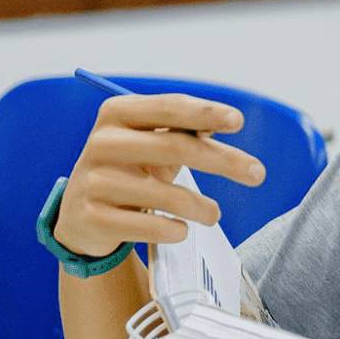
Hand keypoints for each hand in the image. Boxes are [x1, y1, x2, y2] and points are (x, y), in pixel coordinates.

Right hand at [52, 93, 264, 258]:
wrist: (82, 215)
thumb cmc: (129, 170)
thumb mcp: (150, 144)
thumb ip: (184, 131)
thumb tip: (224, 121)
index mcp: (117, 114)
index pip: (169, 108)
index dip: (206, 112)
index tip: (238, 121)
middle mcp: (102, 142)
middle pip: (176, 147)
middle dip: (223, 160)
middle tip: (257, 173)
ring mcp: (94, 180)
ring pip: (165, 193)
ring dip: (200, 207)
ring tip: (214, 215)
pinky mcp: (93, 217)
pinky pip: (148, 225)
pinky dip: (173, 229)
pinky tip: (181, 230)